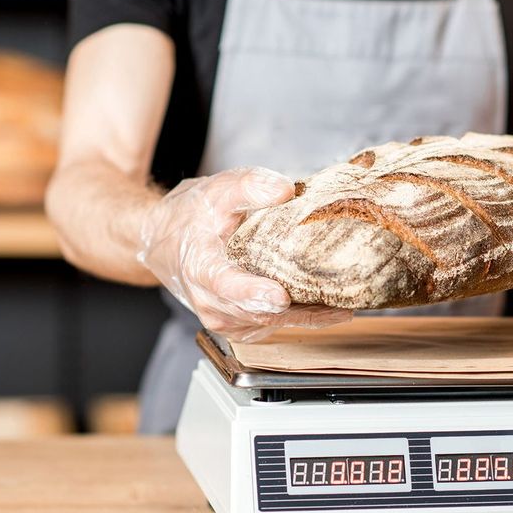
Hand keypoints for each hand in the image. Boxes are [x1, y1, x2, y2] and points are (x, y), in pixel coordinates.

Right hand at [137, 167, 351, 340]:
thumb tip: (284, 190)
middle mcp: (210, 301)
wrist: (167, 242)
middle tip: (340, 298)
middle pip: (258, 311)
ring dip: (308, 314)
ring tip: (345, 299)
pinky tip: (329, 304)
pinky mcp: (241, 325)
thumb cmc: (193, 216)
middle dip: (299, 307)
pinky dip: (303, 316)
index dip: (253, 293)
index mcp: (200, 267)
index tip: (280, 297)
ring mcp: (225, 318)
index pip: (226, 285)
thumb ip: (248, 186)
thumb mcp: (216, 190)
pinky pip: (277, 325)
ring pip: (272, 322)